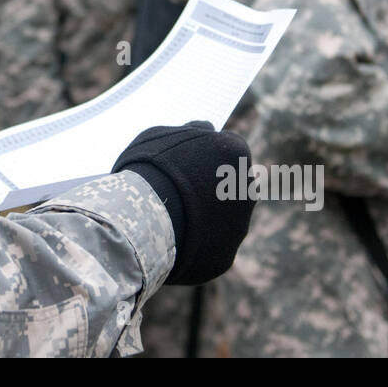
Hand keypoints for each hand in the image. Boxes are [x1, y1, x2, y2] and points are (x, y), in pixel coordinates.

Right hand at [112, 122, 253, 285]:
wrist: (140, 219)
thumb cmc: (149, 169)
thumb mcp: (162, 135)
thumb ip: (191, 132)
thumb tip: (206, 128)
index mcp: (235, 152)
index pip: (231, 149)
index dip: (209, 155)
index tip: (190, 161)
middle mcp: (247, 190)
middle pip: (233, 186)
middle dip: (212, 189)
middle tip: (180, 191)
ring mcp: (238, 228)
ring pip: (225, 221)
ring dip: (206, 219)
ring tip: (171, 219)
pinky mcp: (225, 258)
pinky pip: (211, 248)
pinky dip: (196, 246)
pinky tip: (172, 241)